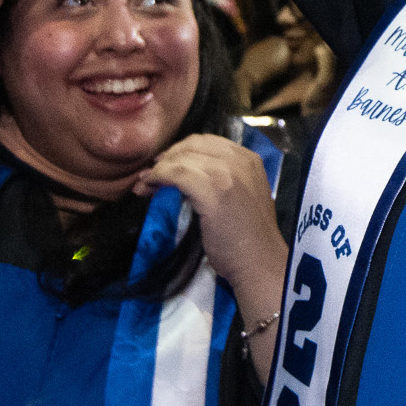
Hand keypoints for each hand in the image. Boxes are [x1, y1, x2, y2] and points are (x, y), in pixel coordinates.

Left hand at [139, 133, 287, 326]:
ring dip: (159, 169)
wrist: (259, 263)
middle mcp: (240, 160)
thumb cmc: (248, 238)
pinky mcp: (213, 191)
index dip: (182, 151)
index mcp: (249, 159)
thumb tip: (181, 173)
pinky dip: (158, 178)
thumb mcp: (240, 196)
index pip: (207, 142)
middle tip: (151, 176)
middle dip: (168, 157)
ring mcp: (228, 174)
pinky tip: (149, 189)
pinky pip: (176, 173)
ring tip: (146, 185)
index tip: (165, 166)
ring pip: (182, 158)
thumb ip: (220, 179)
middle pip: (193, 144)